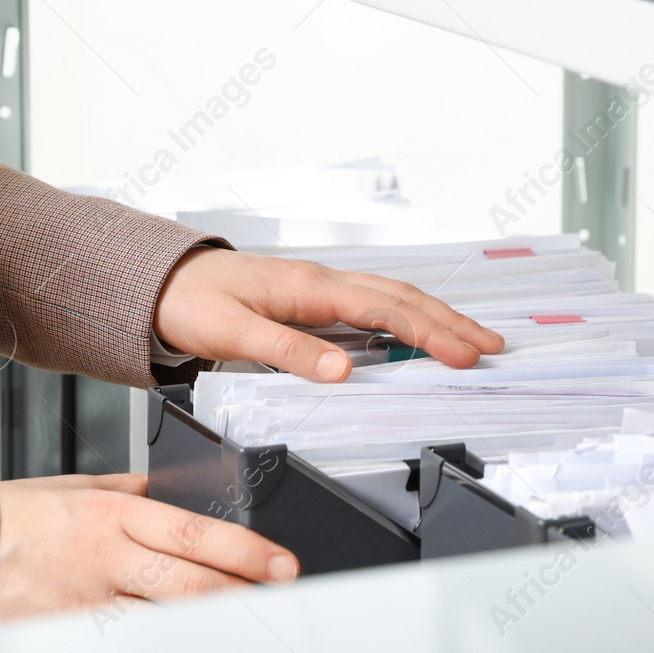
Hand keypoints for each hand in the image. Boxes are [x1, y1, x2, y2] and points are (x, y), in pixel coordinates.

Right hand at [0, 473, 298, 620]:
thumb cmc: (12, 518)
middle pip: (189, 586)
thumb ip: (130, 492)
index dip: (246, 551)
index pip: (195, 533)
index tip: (283, 563)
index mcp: (112, 515)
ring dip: (208, 630)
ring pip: (163, 624)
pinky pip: (126, 648)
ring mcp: (87, 605)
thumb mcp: (77, 488)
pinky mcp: (68, 636)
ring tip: (246, 632)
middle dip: (243, 597)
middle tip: (284, 602)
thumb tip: (177, 492)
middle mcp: (105, 560)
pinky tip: (181, 648)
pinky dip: (156, 649)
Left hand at [154, 248, 503, 381]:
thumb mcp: (233, 335)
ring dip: (433, 317)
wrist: (160, 283)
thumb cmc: (192, 304)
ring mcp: (318, 287)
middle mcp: (321, 281)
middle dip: (450, 322)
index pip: (385, 309)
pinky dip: (404, 316)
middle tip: (493, 347)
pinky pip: (370, 303)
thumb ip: (288, 352)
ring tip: (471, 339)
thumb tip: (343, 371)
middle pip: (401, 297)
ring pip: (390, 296)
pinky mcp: (310, 297)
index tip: (465, 355)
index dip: (430, 333)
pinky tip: (415, 332)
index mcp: (310, 288)